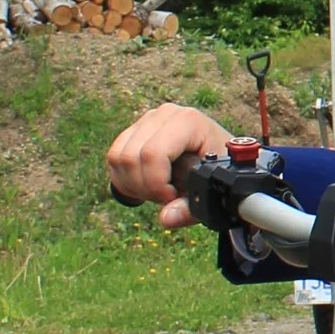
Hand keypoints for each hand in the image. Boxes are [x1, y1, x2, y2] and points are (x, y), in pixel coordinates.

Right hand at [105, 103, 233, 227]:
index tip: (172, 197)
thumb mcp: (212, 191)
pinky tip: (145, 187)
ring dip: (132, 184)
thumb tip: (166, 218)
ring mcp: (148, 120)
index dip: (156, 183)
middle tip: (166, 197)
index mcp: (188, 121)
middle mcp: (165, 115)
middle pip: (131, 157)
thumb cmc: (220, 170)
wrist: (221, 154)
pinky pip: (114, 157)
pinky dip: (124, 179)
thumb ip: (191, 208)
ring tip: (157, 191)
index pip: (153, 154)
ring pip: (118, 157)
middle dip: (144, 187)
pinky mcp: (135, 131)